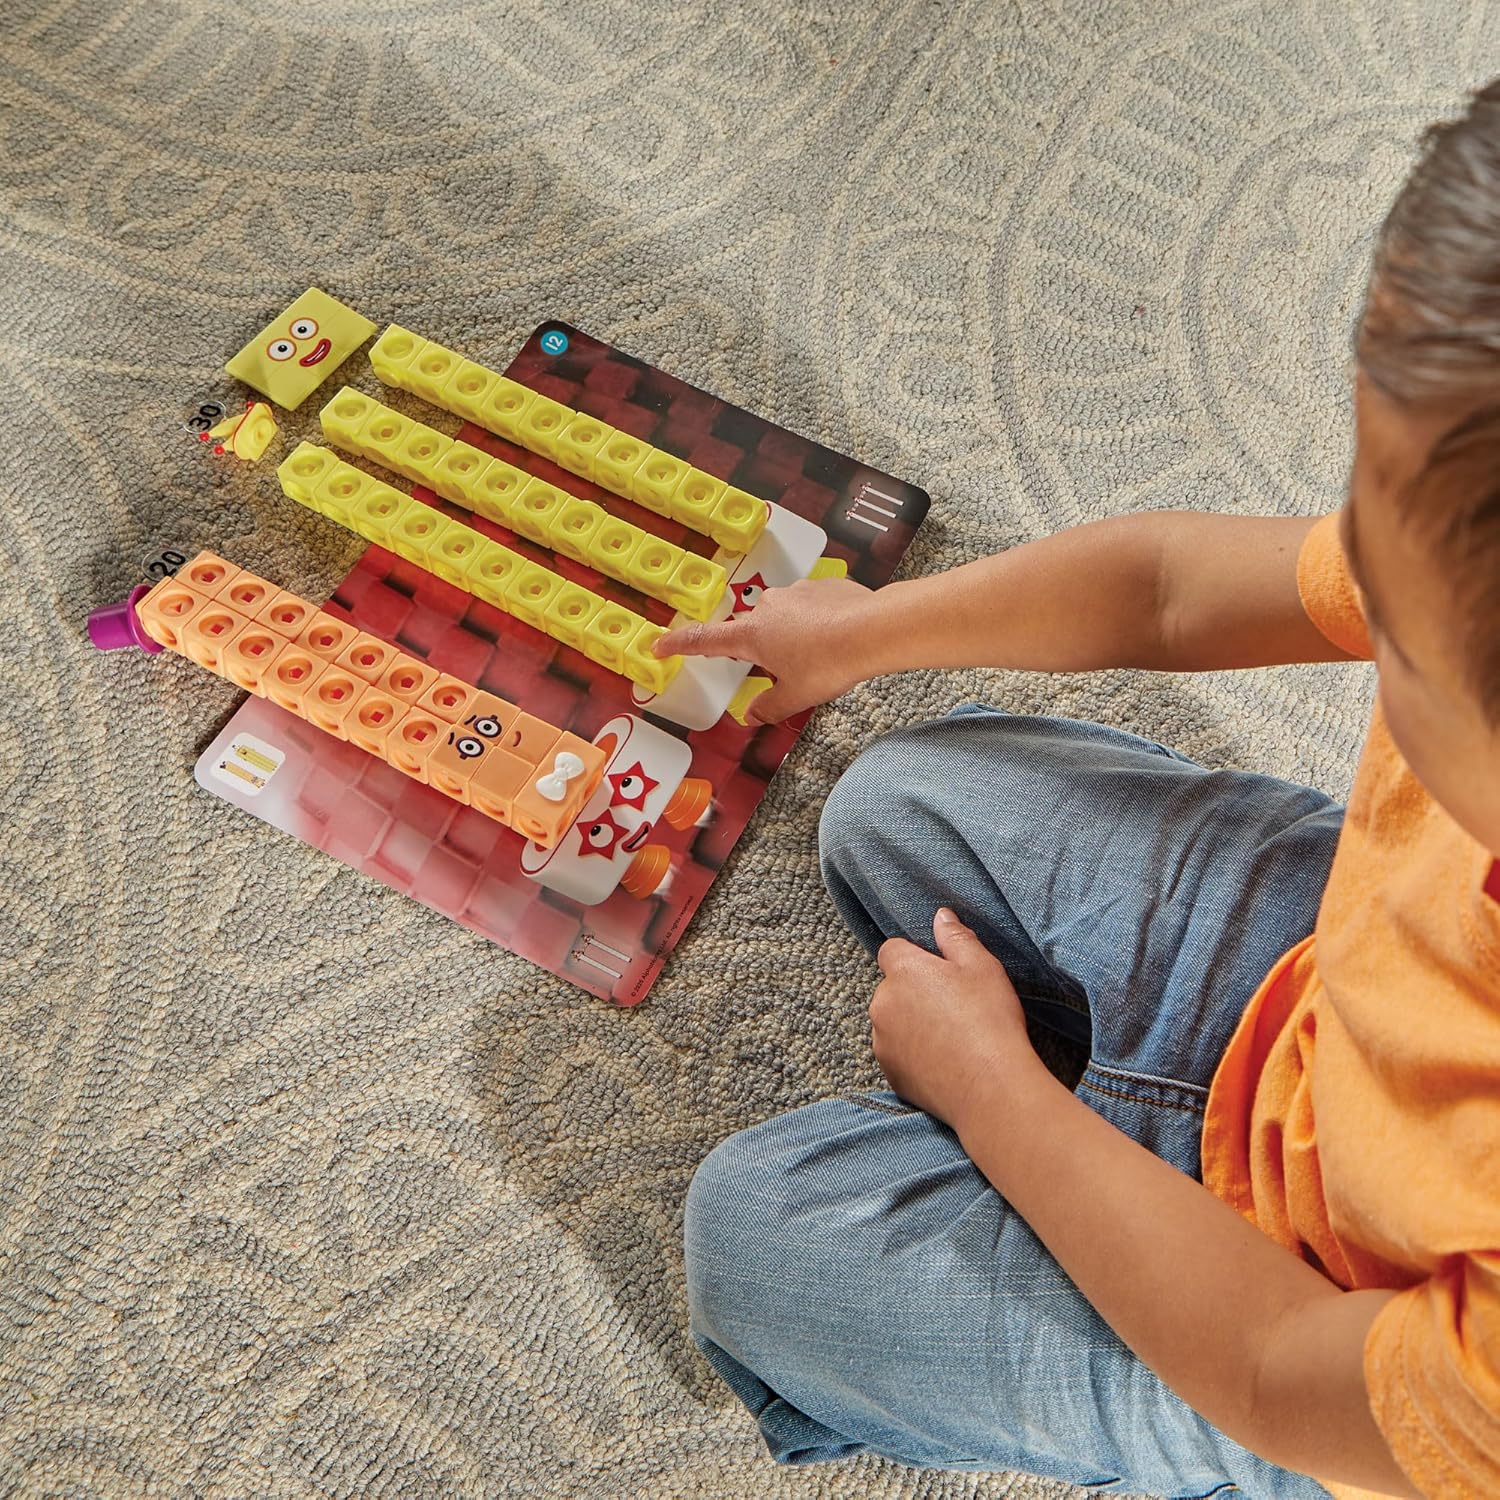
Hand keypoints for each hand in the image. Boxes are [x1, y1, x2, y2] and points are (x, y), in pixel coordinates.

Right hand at [654, 576, 878, 723]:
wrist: (872, 630)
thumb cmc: (829, 663)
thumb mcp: (795, 696)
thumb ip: (769, 707)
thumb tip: (752, 716)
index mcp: (752, 635)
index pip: (704, 640)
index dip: (679, 644)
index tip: (659, 644)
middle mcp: (767, 607)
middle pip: (751, 631)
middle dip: (762, 651)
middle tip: (786, 671)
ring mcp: (794, 592)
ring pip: (782, 617)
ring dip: (791, 635)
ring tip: (818, 657)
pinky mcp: (820, 586)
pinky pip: (809, 606)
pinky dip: (815, 622)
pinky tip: (835, 638)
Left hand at [871, 909, 1034, 1129]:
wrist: (990, 1087)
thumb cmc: (989, 1020)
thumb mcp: (982, 966)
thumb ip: (956, 937)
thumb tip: (941, 916)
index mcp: (903, 971)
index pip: (893, 949)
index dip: (917, 957)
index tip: (943, 972)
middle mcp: (882, 1003)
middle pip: (892, 987)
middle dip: (915, 991)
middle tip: (955, 1006)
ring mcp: (882, 1041)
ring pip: (893, 1021)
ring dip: (912, 1024)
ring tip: (952, 1037)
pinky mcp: (890, 1073)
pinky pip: (897, 1054)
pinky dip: (914, 1054)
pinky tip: (944, 1061)